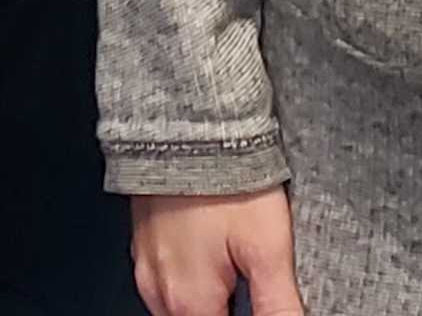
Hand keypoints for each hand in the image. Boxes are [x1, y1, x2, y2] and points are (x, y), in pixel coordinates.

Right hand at [133, 187, 303, 315]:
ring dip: (209, 298)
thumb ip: (278, 306)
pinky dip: (191, 275)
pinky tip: (214, 249)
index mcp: (189, 303)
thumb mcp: (267, 249)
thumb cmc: (224, 180)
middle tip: (251, 278)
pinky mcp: (143, 241)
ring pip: (178, 305)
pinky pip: (167, 277)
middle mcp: (159, 291)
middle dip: (229, 307)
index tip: (258, 297)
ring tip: (237, 264)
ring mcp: (146, 265)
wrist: (186, 124)